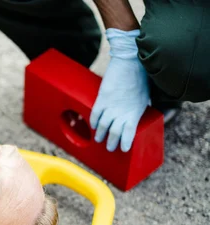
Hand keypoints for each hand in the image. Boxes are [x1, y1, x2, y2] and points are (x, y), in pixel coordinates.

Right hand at [90, 29, 149, 151]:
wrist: (130, 61)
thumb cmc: (141, 77)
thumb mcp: (145, 96)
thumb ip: (139, 107)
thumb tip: (136, 114)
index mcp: (135, 111)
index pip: (129, 133)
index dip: (125, 142)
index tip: (124, 148)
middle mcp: (122, 111)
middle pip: (114, 132)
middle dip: (111, 142)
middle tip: (110, 148)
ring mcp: (111, 105)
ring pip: (103, 126)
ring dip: (100, 135)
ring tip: (99, 139)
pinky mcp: (102, 98)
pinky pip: (95, 114)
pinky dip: (94, 122)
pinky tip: (94, 126)